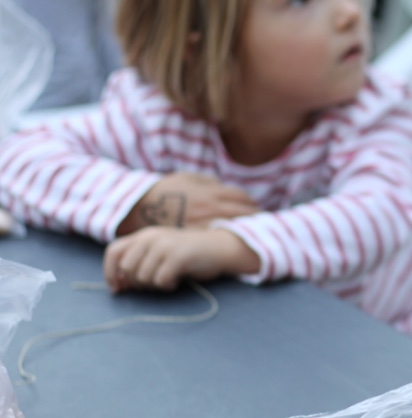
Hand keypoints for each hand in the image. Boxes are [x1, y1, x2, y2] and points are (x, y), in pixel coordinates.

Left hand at [103, 227, 259, 291]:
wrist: (221, 248)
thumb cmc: (190, 255)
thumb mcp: (161, 256)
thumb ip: (139, 265)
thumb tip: (117, 286)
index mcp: (144, 235)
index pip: (113, 252)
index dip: (109, 272)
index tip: (117, 288)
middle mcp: (151, 237)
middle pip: (127, 268)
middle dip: (137, 282)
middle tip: (155, 283)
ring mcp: (165, 245)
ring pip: (143, 276)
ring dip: (155, 285)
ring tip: (169, 280)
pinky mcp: (178, 256)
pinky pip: (161, 280)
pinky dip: (168, 286)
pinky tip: (177, 281)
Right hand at [117, 173, 258, 234]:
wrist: (142, 208)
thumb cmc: (167, 191)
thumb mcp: (189, 178)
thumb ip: (209, 182)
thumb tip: (225, 187)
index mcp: (211, 192)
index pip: (242, 198)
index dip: (251, 203)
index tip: (255, 207)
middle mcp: (211, 209)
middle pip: (244, 213)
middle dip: (255, 216)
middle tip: (263, 221)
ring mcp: (205, 225)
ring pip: (235, 227)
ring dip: (247, 227)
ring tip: (253, 231)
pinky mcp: (197, 237)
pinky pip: (220, 238)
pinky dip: (229, 237)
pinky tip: (234, 239)